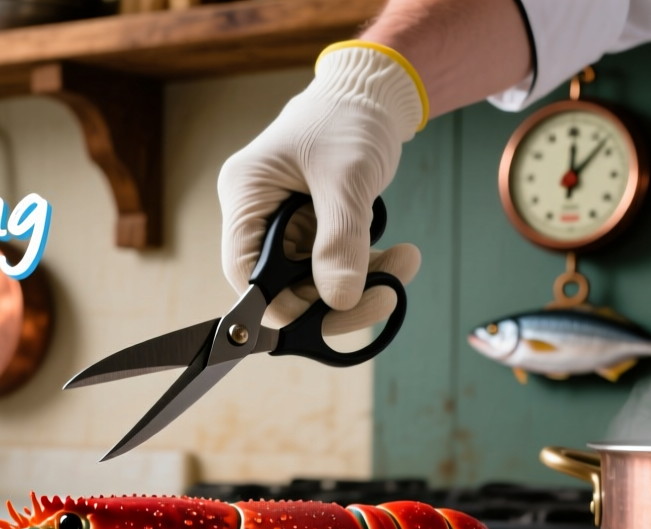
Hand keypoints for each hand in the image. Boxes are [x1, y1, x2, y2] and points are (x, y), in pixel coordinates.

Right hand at [218, 44, 425, 327]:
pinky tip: (400, 254)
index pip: (245, 276)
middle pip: (283, 287)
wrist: (372, 93)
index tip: (336, 312)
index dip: (284, 306)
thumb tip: (339, 302)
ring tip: (405, 263)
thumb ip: (340, 241)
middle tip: (388, 295)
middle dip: (338, 297)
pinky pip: (333, 265)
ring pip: (314, 282)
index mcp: (246, 197)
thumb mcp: (347, 178)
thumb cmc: (349, 118)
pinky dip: (367, 267)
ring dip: (361, 282)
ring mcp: (283, 225)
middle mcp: (257, 216)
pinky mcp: (310, 228)